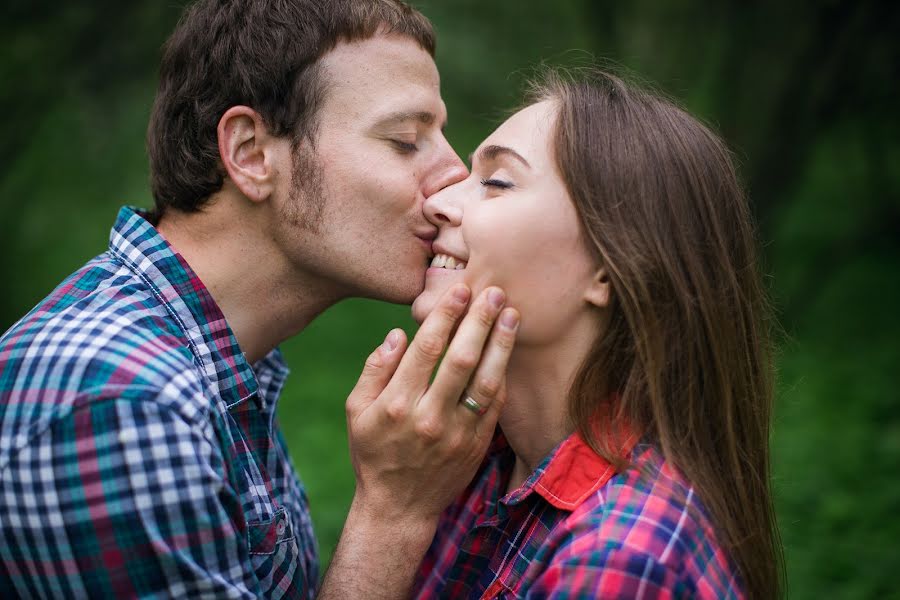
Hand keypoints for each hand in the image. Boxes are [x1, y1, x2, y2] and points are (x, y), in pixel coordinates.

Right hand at [345, 283, 518, 527]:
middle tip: (493, 290)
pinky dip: (503, 376)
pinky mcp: (476, 445)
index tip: (460, 290)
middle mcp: (430, 418)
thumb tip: (397, 334)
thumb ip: (374, 370)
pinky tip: (507, 351)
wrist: (398, 508)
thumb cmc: (373, 453)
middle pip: (462, 359)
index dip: (445, 316)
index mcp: (397, 404)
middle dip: (480, 321)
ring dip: (501, 345)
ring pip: (486, 382)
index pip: (426, 349)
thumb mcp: (356, 412)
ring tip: (512, 314)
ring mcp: (457, 434)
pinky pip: (495, 406)